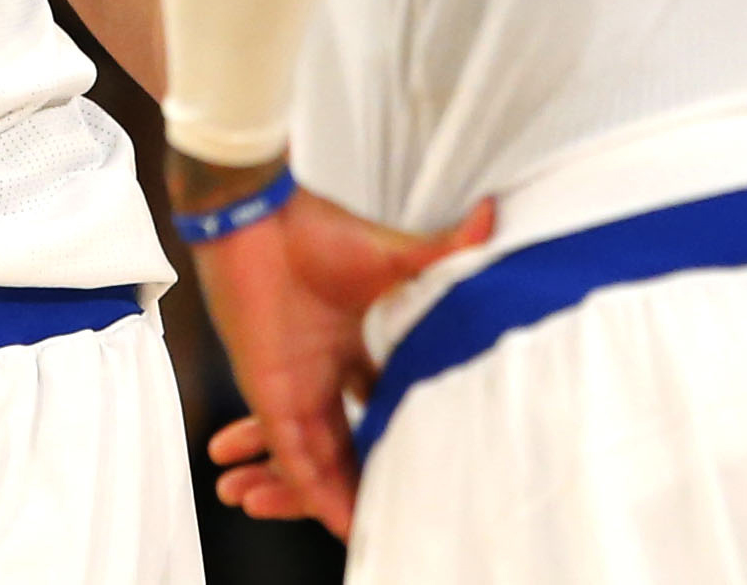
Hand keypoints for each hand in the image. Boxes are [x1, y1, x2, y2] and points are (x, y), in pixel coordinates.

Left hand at [191, 182, 492, 538]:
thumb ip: (442, 249)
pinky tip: (324, 515)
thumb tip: (491, 213)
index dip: (391, 437)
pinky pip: (289, 452)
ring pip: (312, 459)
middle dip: (356, 484)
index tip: (418, 466)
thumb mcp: (390, 254)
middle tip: (379, 519)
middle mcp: (320, 374)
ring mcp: (293, 385)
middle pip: (342, 446)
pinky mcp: (268, 391)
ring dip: (323, 498)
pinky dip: (303, 486)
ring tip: (351, 533)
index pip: (374, 407)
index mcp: (348, 346)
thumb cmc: (312, 228)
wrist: (255, 215)